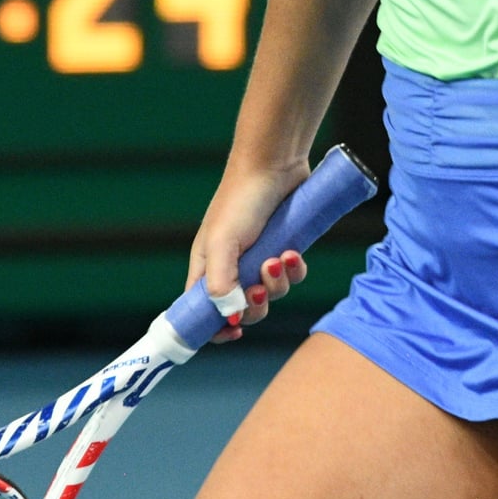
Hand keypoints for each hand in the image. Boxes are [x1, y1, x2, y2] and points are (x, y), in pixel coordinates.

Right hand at [187, 159, 312, 343]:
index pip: (203, 310)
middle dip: (255, 306)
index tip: (232, 334)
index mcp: (208, 268)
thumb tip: (229, 318)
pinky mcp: (284, 248)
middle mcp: (232, 266)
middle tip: (260, 290)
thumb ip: (221, 283)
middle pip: (243, 309)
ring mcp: (259, 258)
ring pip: (272, 294)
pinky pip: (292, 275)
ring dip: (278, 284)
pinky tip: (293, 253)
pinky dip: (294, 270)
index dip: (214, 327)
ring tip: (279, 259)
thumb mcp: (223, 243)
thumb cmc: (241, 200)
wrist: (275, 165)